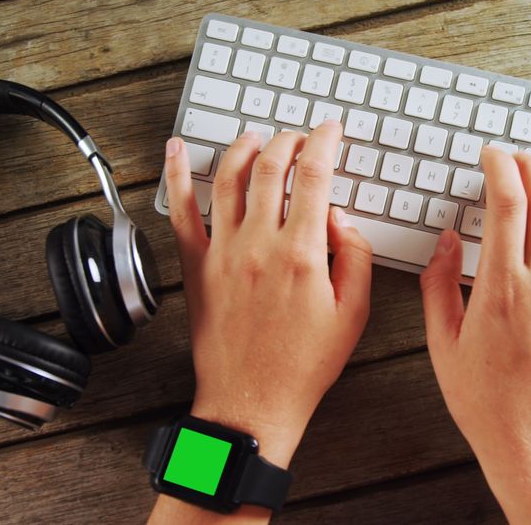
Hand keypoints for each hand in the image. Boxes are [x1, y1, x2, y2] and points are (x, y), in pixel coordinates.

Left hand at [150, 122, 371, 522]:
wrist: (252, 401)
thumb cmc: (304, 365)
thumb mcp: (353, 314)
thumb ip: (354, 256)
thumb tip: (340, 217)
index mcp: (302, 254)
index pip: (315, 177)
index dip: (324, 143)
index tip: (330, 129)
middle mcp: (259, 245)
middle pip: (270, 168)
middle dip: (288, 140)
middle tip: (300, 136)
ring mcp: (222, 253)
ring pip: (227, 178)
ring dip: (244, 147)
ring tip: (257, 137)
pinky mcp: (196, 267)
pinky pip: (181, 210)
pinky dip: (175, 174)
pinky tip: (175, 150)